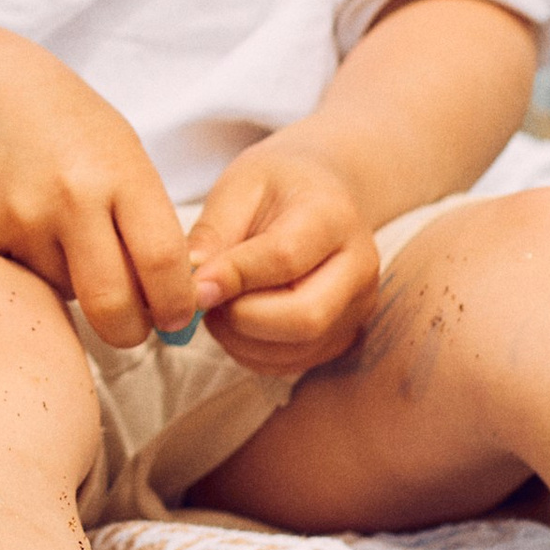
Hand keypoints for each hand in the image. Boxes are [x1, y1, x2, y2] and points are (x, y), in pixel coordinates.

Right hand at [0, 29, 198, 349]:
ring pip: (62, 292)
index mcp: (119, 172)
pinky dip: (25, 267)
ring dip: (70, 282)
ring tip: (54, 228)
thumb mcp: (121, 154)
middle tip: (131, 327)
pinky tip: (16, 221)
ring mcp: (16, 217)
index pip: (163, 264)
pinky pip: (16, 279)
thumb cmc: (63, 126)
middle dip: (129, 331)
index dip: (176, 306)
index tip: (176, 319)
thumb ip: (147, 223)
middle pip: (112, 305)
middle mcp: (70, 197)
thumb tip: (171, 305)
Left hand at [187, 136, 381, 378]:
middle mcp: (358, 267)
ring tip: (217, 303)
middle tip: (205, 298)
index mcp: (333, 215)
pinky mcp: (343, 336)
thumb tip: (191, 286)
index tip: (193, 284)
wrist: (323, 194)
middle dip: (241, 318)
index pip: (285, 257)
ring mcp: (357, 308)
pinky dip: (251, 352)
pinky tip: (236, 318)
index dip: (233, 277)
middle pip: (305, 317)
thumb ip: (214, 234)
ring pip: (296, 349)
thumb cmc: (276, 185)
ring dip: (239, 338)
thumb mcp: (239, 187)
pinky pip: (291, 363)